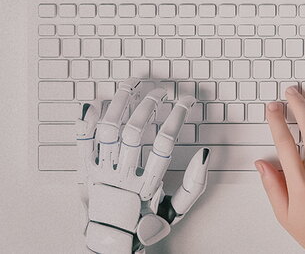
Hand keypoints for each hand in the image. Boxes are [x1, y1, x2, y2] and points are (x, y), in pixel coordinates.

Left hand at [76, 78, 209, 253]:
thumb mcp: (176, 213)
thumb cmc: (144, 226)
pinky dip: (86, 120)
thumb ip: (193, 187)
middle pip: (136, 130)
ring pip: (109, 129)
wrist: (109, 243)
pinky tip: (95, 101)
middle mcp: (123, 177)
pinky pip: (81, 141)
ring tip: (133, 83)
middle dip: (151, 103)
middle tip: (162, 90)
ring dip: (122, 102)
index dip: (178, 116)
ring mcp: (101, 173)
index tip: (187, 101)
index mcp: (147, 186)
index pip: (166, 143)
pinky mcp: (84, 172)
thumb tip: (205, 155)